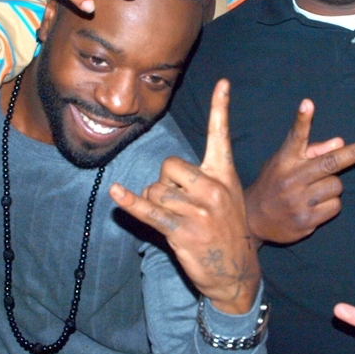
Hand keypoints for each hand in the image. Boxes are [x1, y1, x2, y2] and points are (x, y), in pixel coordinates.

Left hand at [109, 79, 259, 314]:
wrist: (236, 271)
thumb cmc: (226, 229)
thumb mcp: (226, 196)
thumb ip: (202, 177)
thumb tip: (165, 171)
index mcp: (225, 174)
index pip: (221, 135)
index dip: (221, 107)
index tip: (222, 82)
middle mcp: (214, 187)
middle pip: (169, 164)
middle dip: (164, 181)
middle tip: (179, 202)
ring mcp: (199, 210)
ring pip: (156, 189)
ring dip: (156, 202)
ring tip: (175, 218)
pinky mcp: (182, 230)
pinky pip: (149, 211)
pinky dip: (130, 203)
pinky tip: (117, 192)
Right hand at [244, 99, 354, 243]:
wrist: (253, 219)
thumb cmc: (275, 183)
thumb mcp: (285, 163)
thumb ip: (312, 151)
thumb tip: (340, 142)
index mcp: (285, 159)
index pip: (295, 136)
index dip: (302, 120)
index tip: (307, 104)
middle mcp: (291, 178)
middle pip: (329, 162)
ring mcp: (298, 200)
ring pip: (337, 186)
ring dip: (332, 187)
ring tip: (313, 192)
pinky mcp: (305, 220)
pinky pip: (335, 206)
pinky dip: (329, 205)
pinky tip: (313, 207)